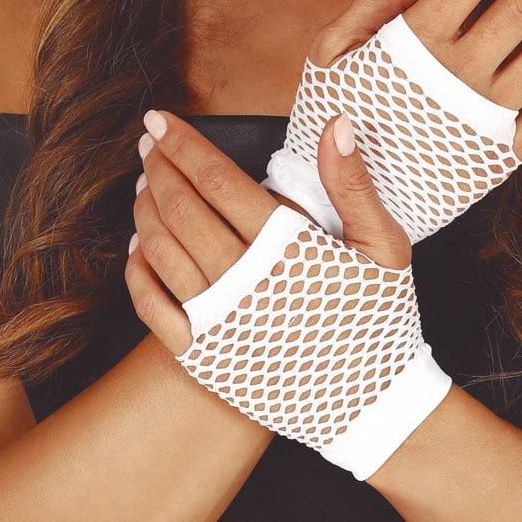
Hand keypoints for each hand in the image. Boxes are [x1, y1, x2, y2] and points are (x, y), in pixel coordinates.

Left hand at [125, 110, 450, 480]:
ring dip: (145, 210)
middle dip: (158, 169)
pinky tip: (138, 246)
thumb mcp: (384, 247)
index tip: (161, 120)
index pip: (218, 181)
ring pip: (162, 251)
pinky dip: (138, 270)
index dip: (185, 146)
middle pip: (182, 209)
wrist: (370, 401)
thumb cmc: (380, 318)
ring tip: (143, 185)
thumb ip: (352, 185)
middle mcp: (244, 281)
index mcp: (285, 248)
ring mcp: (219, 321)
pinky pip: (153, 306)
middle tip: (147, 143)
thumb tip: (338, 124)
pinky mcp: (204, 356)